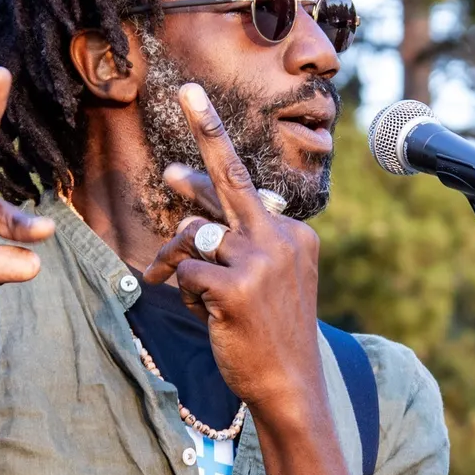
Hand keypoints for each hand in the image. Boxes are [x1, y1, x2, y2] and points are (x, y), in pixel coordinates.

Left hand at [142, 83, 323, 411]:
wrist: (290, 386)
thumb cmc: (270, 333)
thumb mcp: (266, 278)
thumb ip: (235, 235)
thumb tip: (185, 190)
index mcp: (294, 231)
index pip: (241, 186)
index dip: (208, 156)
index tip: (193, 97)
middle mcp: (280, 236)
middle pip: (231, 174)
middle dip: (207, 128)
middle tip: (186, 89)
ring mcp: (258, 260)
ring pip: (193, 236)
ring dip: (180, 265)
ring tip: (195, 294)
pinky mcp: (233, 288)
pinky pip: (186, 275)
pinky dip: (187, 296)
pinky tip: (210, 316)